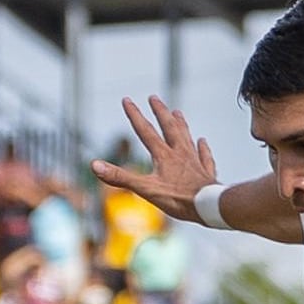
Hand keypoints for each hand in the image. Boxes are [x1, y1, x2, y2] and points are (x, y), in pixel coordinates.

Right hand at [88, 96, 218, 222]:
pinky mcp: (206, 173)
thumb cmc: (178, 199)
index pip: (146, 131)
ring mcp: (194, 162)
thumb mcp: (145, 189)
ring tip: (177, 112)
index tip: (127, 99)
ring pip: (186, 137)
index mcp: (163, 156)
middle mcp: (180, 153)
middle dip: (160, 112)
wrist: (209, 206)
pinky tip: (202, 141)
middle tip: (154, 97)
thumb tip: (94, 165)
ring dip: (181, 124)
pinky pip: (204, 157)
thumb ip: (120, 177)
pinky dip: (202, 148)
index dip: (135, 115)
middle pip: (169, 127)